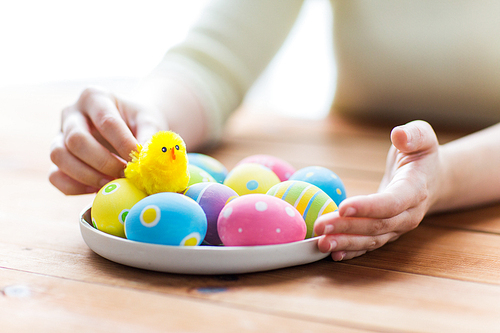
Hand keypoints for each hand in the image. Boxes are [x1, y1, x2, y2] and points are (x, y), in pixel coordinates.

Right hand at [49, 87, 165, 194]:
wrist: (129, 127)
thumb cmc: (138, 122)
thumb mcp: (149, 121)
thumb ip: (149, 137)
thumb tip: (145, 160)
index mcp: (95, 97)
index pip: (106, 121)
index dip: (123, 144)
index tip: (137, 161)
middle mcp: (72, 114)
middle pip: (76, 139)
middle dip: (103, 162)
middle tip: (124, 175)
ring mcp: (60, 135)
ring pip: (59, 156)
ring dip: (87, 176)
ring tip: (112, 183)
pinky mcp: (58, 158)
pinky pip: (55, 176)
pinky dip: (75, 187)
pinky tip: (97, 190)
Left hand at [314, 120, 442, 260]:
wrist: (433, 179)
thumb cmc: (422, 155)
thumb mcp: (423, 136)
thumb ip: (413, 134)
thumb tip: (399, 134)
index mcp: (416, 189)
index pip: (392, 202)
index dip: (368, 207)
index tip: (343, 206)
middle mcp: (409, 214)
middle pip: (377, 225)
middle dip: (347, 227)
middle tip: (319, 225)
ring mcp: (398, 227)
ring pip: (371, 239)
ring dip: (345, 242)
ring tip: (320, 242)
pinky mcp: (386, 232)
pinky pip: (369, 245)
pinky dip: (351, 250)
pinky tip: (331, 252)